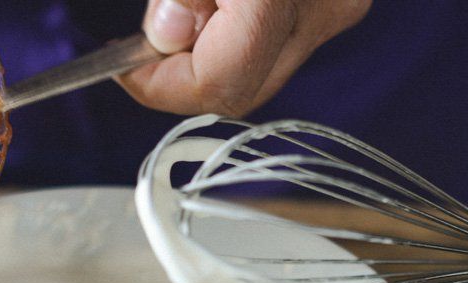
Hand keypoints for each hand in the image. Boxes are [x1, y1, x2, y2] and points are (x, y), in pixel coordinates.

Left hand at [120, 0, 369, 116]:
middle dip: (185, 77)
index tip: (125, 67)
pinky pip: (285, 38)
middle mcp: (326, 9)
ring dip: (215, 52)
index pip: (218, 84)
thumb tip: (165, 38)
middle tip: (148, 42)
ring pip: (263, 68)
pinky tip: (227, 2)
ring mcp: (341, 7)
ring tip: (195, 4)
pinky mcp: (342, 1)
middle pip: (242, 89)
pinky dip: (245, 31)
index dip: (160, 87)